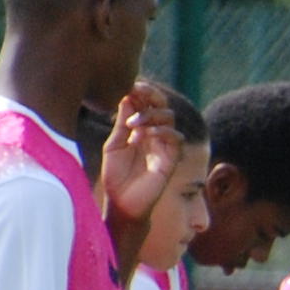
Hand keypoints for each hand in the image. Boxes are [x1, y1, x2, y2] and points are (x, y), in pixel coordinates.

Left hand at [98, 86, 183, 224]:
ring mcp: (164, 146)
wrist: (122, 203)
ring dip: (151, 115)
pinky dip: (161, 131)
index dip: (141, 93)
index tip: (131, 85)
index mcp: (140, 129)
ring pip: (169, 117)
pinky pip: (175, 137)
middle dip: (151, 95)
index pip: (146, 104)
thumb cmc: (116, 176)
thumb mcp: (114, 145)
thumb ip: (122, 124)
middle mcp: (154, 134)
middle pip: (161, 105)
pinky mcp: (171, 159)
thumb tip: (126, 97)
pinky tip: (143, 136)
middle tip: (137, 90)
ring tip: (133, 124)